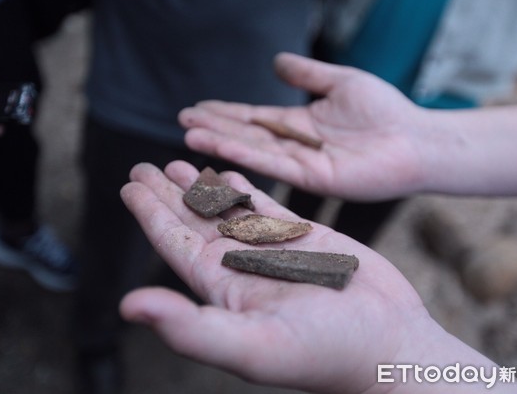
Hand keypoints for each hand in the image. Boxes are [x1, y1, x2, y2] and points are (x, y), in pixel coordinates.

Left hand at [119, 161, 516, 393]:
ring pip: (226, 209)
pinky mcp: (305, 237)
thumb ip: (190, 328)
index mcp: (223, 287)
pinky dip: (245, 188)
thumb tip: (128, 306)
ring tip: (177, 162)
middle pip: (193, 220)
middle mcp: (242, 266)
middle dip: (166, 193)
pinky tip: (230, 174)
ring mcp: (274, 250)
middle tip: (142, 166)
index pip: (174, 243)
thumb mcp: (253, 346)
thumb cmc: (326, 354)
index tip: (128, 186)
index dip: (149, 214)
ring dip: (200, 186)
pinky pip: (266, 206)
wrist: (388, 345)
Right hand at [179, 52, 428, 200]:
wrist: (417, 140)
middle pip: (246, 135)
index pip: (253, 118)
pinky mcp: (313, 179)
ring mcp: (302, 164)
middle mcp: (295, 146)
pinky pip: (273, 165)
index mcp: (299, 125)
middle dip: (214, 128)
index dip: (224, 113)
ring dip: (221, 143)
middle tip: (182, 121)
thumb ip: (307, 74)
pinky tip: (222, 147)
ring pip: (254, 151)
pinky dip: (246, 156)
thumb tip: (277, 61)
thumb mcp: (340, 82)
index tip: (196, 108)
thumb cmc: (385, 111)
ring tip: (189, 134)